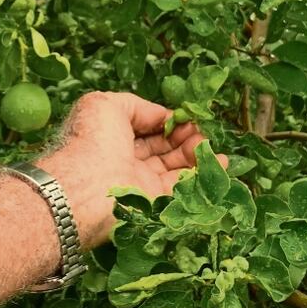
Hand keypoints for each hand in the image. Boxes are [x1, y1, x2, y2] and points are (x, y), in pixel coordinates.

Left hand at [37, 92, 225, 247]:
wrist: (87, 186)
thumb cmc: (92, 139)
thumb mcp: (105, 105)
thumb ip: (135, 105)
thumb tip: (161, 116)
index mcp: (111, 136)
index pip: (144, 129)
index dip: (166, 122)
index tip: (187, 116)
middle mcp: (125, 160)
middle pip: (161, 148)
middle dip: (183, 137)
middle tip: (201, 130)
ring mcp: (139, 182)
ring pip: (173, 167)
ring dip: (195, 153)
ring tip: (209, 145)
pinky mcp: (153, 202)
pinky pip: (182, 187)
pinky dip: (202, 174)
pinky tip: (219, 162)